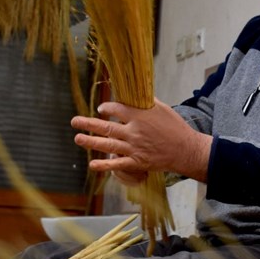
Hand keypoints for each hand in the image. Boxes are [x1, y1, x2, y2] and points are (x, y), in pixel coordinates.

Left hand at [72, 97, 210, 182]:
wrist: (185, 149)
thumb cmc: (175, 127)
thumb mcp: (163, 109)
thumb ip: (146, 102)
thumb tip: (135, 93)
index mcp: (139, 116)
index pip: (116, 109)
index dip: (106, 107)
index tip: (101, 109)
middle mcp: (133, 131)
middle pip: (106, 126)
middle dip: (88, 123)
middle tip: (74, 121)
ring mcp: (134, 147)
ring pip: (107, 144)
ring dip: (90, 141)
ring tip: (77, 138)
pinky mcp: (137, 162)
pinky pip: (118, 164)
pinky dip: (104, 165)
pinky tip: (92, 165)